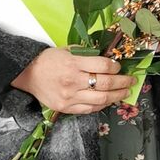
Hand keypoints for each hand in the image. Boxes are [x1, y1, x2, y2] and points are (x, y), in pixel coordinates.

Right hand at [12, 48, 133, 114]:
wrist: (27, 74)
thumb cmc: (48, 60)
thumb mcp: (67, 50)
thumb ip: (86, 55)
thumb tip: (107, 59)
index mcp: (73, 64)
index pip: (103, 66)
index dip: (115, 67)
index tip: (118, 66)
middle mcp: (73, 81)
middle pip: (106, 84)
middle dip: (123, 82)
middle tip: (131, 80)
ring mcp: (70, 97)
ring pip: (101, 99)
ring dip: (117, 96)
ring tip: (125, 92)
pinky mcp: (66, 108)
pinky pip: (90, 109)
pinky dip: (102, 104)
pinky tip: (109, 100)